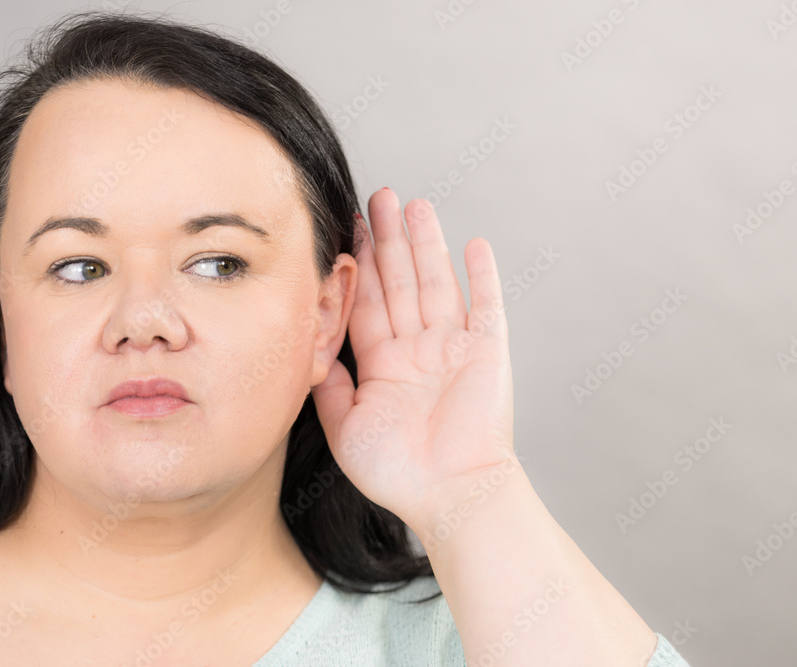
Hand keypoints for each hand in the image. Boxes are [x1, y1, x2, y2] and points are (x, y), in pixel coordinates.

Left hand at [310, 188, 517, 529]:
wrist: (450, 494)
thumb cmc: (398, 472)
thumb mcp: (343, 426)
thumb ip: (326, 382)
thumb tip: (308, 345)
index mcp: (384, 364)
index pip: (369, 301)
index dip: (359, 264)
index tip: (347, 227)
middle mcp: (418, 349)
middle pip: (401, 281)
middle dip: (388, 239)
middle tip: (378, 197)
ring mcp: (454, 347)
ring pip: (437, 282)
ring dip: (427, 244)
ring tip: (415, 205)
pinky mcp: (488, 351)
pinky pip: (487, 304)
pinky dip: (483, 275)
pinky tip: (474, 244)